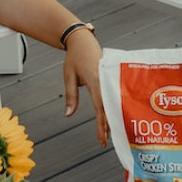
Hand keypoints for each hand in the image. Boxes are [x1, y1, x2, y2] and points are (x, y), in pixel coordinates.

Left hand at [61, 28, 107, 145]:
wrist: (82, 40)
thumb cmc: (74, 57)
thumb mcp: (69, 77)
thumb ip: (71, 96)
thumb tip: (69, 114)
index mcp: (96, 81)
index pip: (100, 107)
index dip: (101, 124)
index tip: (101, 138)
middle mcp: (105, 80)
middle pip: (108, 107)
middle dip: (107, 125)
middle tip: (105, 141)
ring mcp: (110, 78)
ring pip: (112, 102)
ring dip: (111, 117)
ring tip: (109, 133)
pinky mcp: (111, 77)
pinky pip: (113, 94)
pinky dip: (113, 106)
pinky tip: (112, 115)